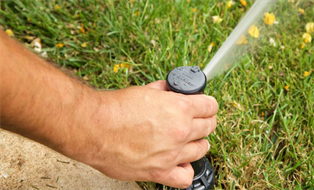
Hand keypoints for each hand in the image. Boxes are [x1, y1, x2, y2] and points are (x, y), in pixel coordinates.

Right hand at [75, 80, 217, 187]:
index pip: (210, 106)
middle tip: (198, 120)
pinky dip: (186, 170)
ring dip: (198, 143)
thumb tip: (171, 91)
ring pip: (201, 149)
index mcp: (179, 108)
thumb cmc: (115, 109)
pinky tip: (180, 162)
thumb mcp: (146, 90)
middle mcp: (180, 131)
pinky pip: (185, 177)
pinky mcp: (159, 172)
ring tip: (190, 140)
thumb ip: (165, 92)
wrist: (93, 128)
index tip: (206, 106)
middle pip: (209, 127)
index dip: (209, 104)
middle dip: (206, 121)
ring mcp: (172, 154)